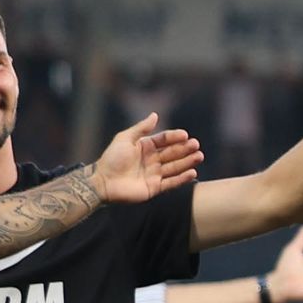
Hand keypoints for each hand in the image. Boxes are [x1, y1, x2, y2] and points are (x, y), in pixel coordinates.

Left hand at [92, 114, 207, 203]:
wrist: (103, 182)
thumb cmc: (112, 159)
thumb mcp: (125, 139)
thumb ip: (141, 128)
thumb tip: (155, 115)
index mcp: (145, 147)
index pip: (164, 140)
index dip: (174, 137)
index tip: (185, 135)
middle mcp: (152, 160)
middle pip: (172, 153)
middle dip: (185, 149)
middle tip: (196, 145)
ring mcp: (154, 174)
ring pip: (175, 167)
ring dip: (187, 162)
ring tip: (199, 156)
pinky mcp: (155, 188)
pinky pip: (171, 182)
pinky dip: (182, 178)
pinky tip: (193, 172)